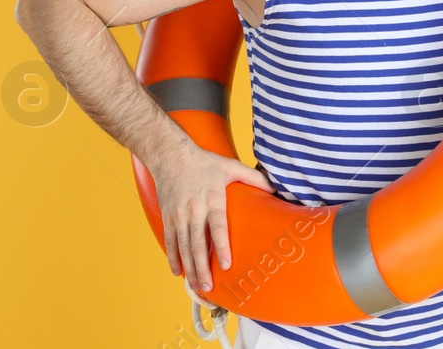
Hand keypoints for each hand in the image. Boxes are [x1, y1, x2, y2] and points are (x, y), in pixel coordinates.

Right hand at [150, 139, 275, 289]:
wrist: (171, 156)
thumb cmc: (204, 162)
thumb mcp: (231, 166)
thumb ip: (253, 178)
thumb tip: (275, 188)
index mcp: (213, 199)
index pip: (217, 228)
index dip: (221, 247)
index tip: (226, 265)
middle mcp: (194, 210)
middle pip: (198, 244)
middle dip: (203, 268)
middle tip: (209, 287)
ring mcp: (178, 215)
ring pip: (183, 247)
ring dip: (190, 268)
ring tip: (197, 286)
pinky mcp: (168, 217)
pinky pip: (170, 241)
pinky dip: (173, 258)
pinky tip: (178, 272)